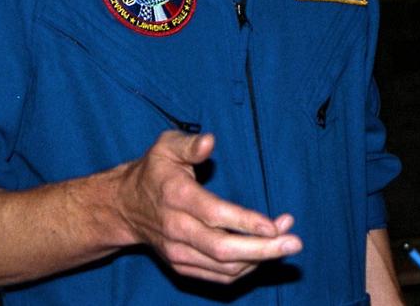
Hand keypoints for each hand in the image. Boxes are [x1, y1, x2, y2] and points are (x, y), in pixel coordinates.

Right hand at [116, 130, 301, 283]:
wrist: (124, 208)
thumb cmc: (154, 171)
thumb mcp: (166, 146)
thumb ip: (190, 144)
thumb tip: (210, 141)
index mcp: (176, 196)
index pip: (214, 215)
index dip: (245, 222)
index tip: (275, 224)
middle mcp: (177, 229)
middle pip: (223, 249)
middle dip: (263, 249)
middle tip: (295, 243)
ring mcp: (178, 252)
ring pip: (224, 267)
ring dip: (260, 258)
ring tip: (286, 240)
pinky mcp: (182, 266)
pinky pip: (219, 276)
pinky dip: (245, 269)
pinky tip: (264, 253)